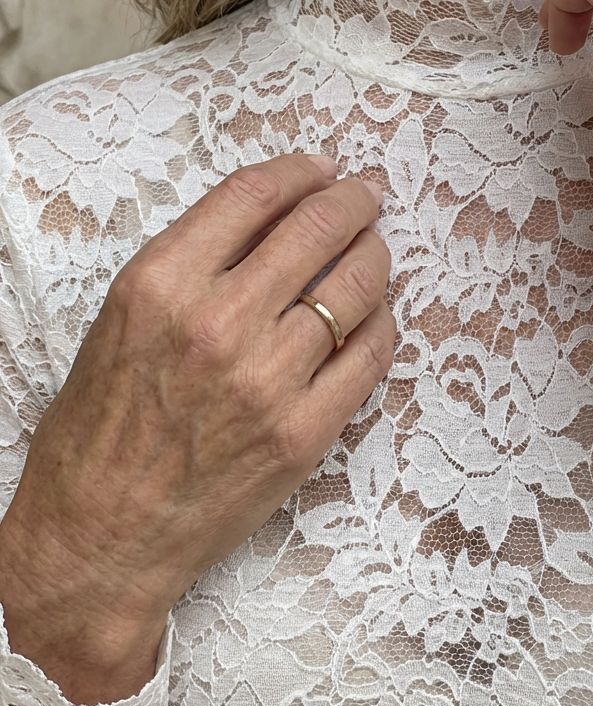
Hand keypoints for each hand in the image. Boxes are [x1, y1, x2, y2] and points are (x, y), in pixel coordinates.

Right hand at [0, 154, 394, 701]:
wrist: (100, 539)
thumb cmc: (99, 431)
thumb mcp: (122, 323)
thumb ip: (192, 266)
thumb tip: (272, 221)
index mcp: (159, 285)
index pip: (252, 195)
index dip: (299, 170)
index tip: (322, 167)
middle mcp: (217, 323)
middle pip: (315, 228)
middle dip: (354, 200)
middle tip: (368, 194)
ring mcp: (267, 381)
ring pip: (355, 287)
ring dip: (375, 256)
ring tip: (377, 248)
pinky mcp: (303, 434)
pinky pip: (370, 356)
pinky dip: (381, 323)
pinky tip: (376, 315)